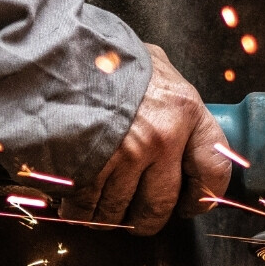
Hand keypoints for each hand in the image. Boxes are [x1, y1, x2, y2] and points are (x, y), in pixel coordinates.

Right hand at [61, 44, 229, 234]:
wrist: (50, 47)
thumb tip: (183, 122)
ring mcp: (122, 156)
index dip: (204, 196)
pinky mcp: (86, 169)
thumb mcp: (152, 66)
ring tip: (101, 205)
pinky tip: (75, 200)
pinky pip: (85, 210)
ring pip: (121, 212)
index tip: (192, 204)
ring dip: (109, 217)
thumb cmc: (103, 54)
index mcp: (184, 110)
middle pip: (162, 204)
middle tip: (138, 216)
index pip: (214, 169)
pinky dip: (79, 213)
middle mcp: (160, 137)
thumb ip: (170, 99)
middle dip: (148, 219)